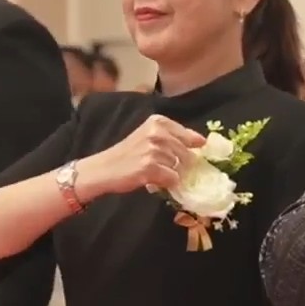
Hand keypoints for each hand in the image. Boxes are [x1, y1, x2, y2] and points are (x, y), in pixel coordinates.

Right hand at [74, 115, 207, 200]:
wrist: (104, 169)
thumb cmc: (127, 154)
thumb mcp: (148, 137)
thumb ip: (171, 138)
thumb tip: (199, 144)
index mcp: (158, 122)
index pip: (188, 135)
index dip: (195, 145)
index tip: (200, 150)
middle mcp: (157, 133)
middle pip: (187, 153)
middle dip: (182, 165)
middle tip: (168, 169)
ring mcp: (154, 150)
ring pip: (180, 168)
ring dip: (172, 174)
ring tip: (156, 174)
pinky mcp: (151, 167)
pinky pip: (172, 179)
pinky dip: (167, 183)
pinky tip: (154, 181)